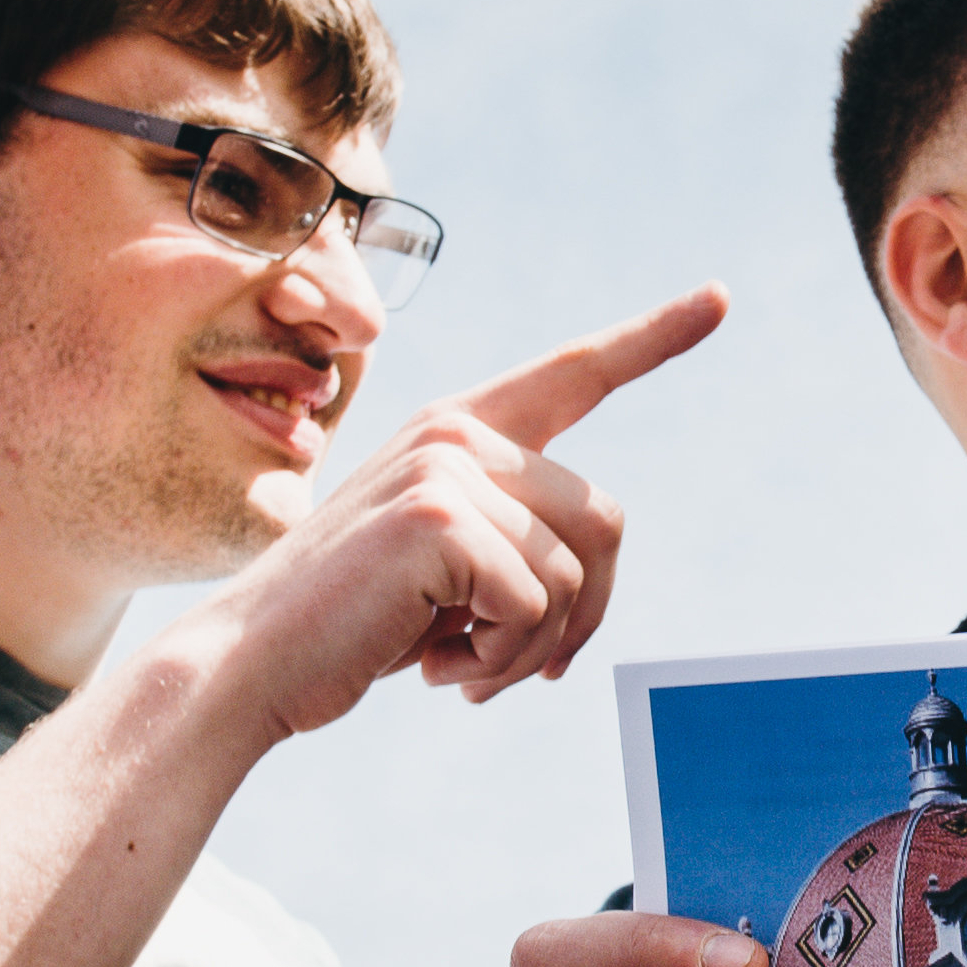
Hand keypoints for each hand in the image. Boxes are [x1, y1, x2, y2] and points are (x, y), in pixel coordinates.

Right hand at [176, 289, 724, 742]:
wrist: (247, 663)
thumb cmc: (349, 624)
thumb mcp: (440, 567)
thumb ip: (509, 540)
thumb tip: (593, 575)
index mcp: (457, 429)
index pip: (573, 373)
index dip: (652, 339)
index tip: (719, 299)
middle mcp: (456, 432)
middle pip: (604, 521)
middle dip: (581, 615)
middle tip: (513, 666)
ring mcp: (448, 469)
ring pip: (576, 574)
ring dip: (531, 648)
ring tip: (460, 666)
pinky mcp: (443, 521)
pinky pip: (537, 608)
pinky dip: (499, 660)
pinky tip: (436, 667)